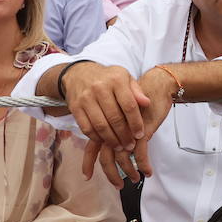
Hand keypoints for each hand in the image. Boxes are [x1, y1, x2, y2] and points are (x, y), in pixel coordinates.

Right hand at [59, 62, 156, 183]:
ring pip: (100, 125)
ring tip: (119, 147)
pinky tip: (104, 142)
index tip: (140, 135)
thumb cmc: (108, 78)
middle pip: (114, 118)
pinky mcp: (75, 107)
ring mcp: (85, 98)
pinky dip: (96, 138)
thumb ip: (137, 91)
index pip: (129, 106)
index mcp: (116, 80)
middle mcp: (100, 88)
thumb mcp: (125, 78)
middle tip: (130, 146)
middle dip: (124, 135)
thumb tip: (147, 103)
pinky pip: (86, 128)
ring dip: (111, 140)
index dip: (136, 123)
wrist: (79, 73)